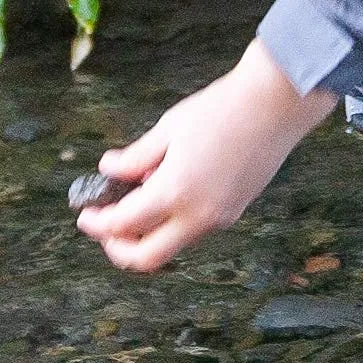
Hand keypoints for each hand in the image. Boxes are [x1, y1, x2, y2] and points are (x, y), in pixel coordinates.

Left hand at [75, 39, 338, 273]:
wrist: (276, 104)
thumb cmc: (222, 109)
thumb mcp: (169, 128)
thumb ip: (135, 157)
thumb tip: (108, 171)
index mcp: (175, 192)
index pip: (122, 224)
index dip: (97, 222)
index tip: (85, 213)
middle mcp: (198, 215)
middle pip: (146, 258)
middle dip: (118, 249)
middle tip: (105, 227)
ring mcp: (219, 218)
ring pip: (171, 246)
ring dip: (147, 234)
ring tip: (138, 197)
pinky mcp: (234, 212)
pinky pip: (193, 231)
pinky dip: (172, 222)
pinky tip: (168, 190)